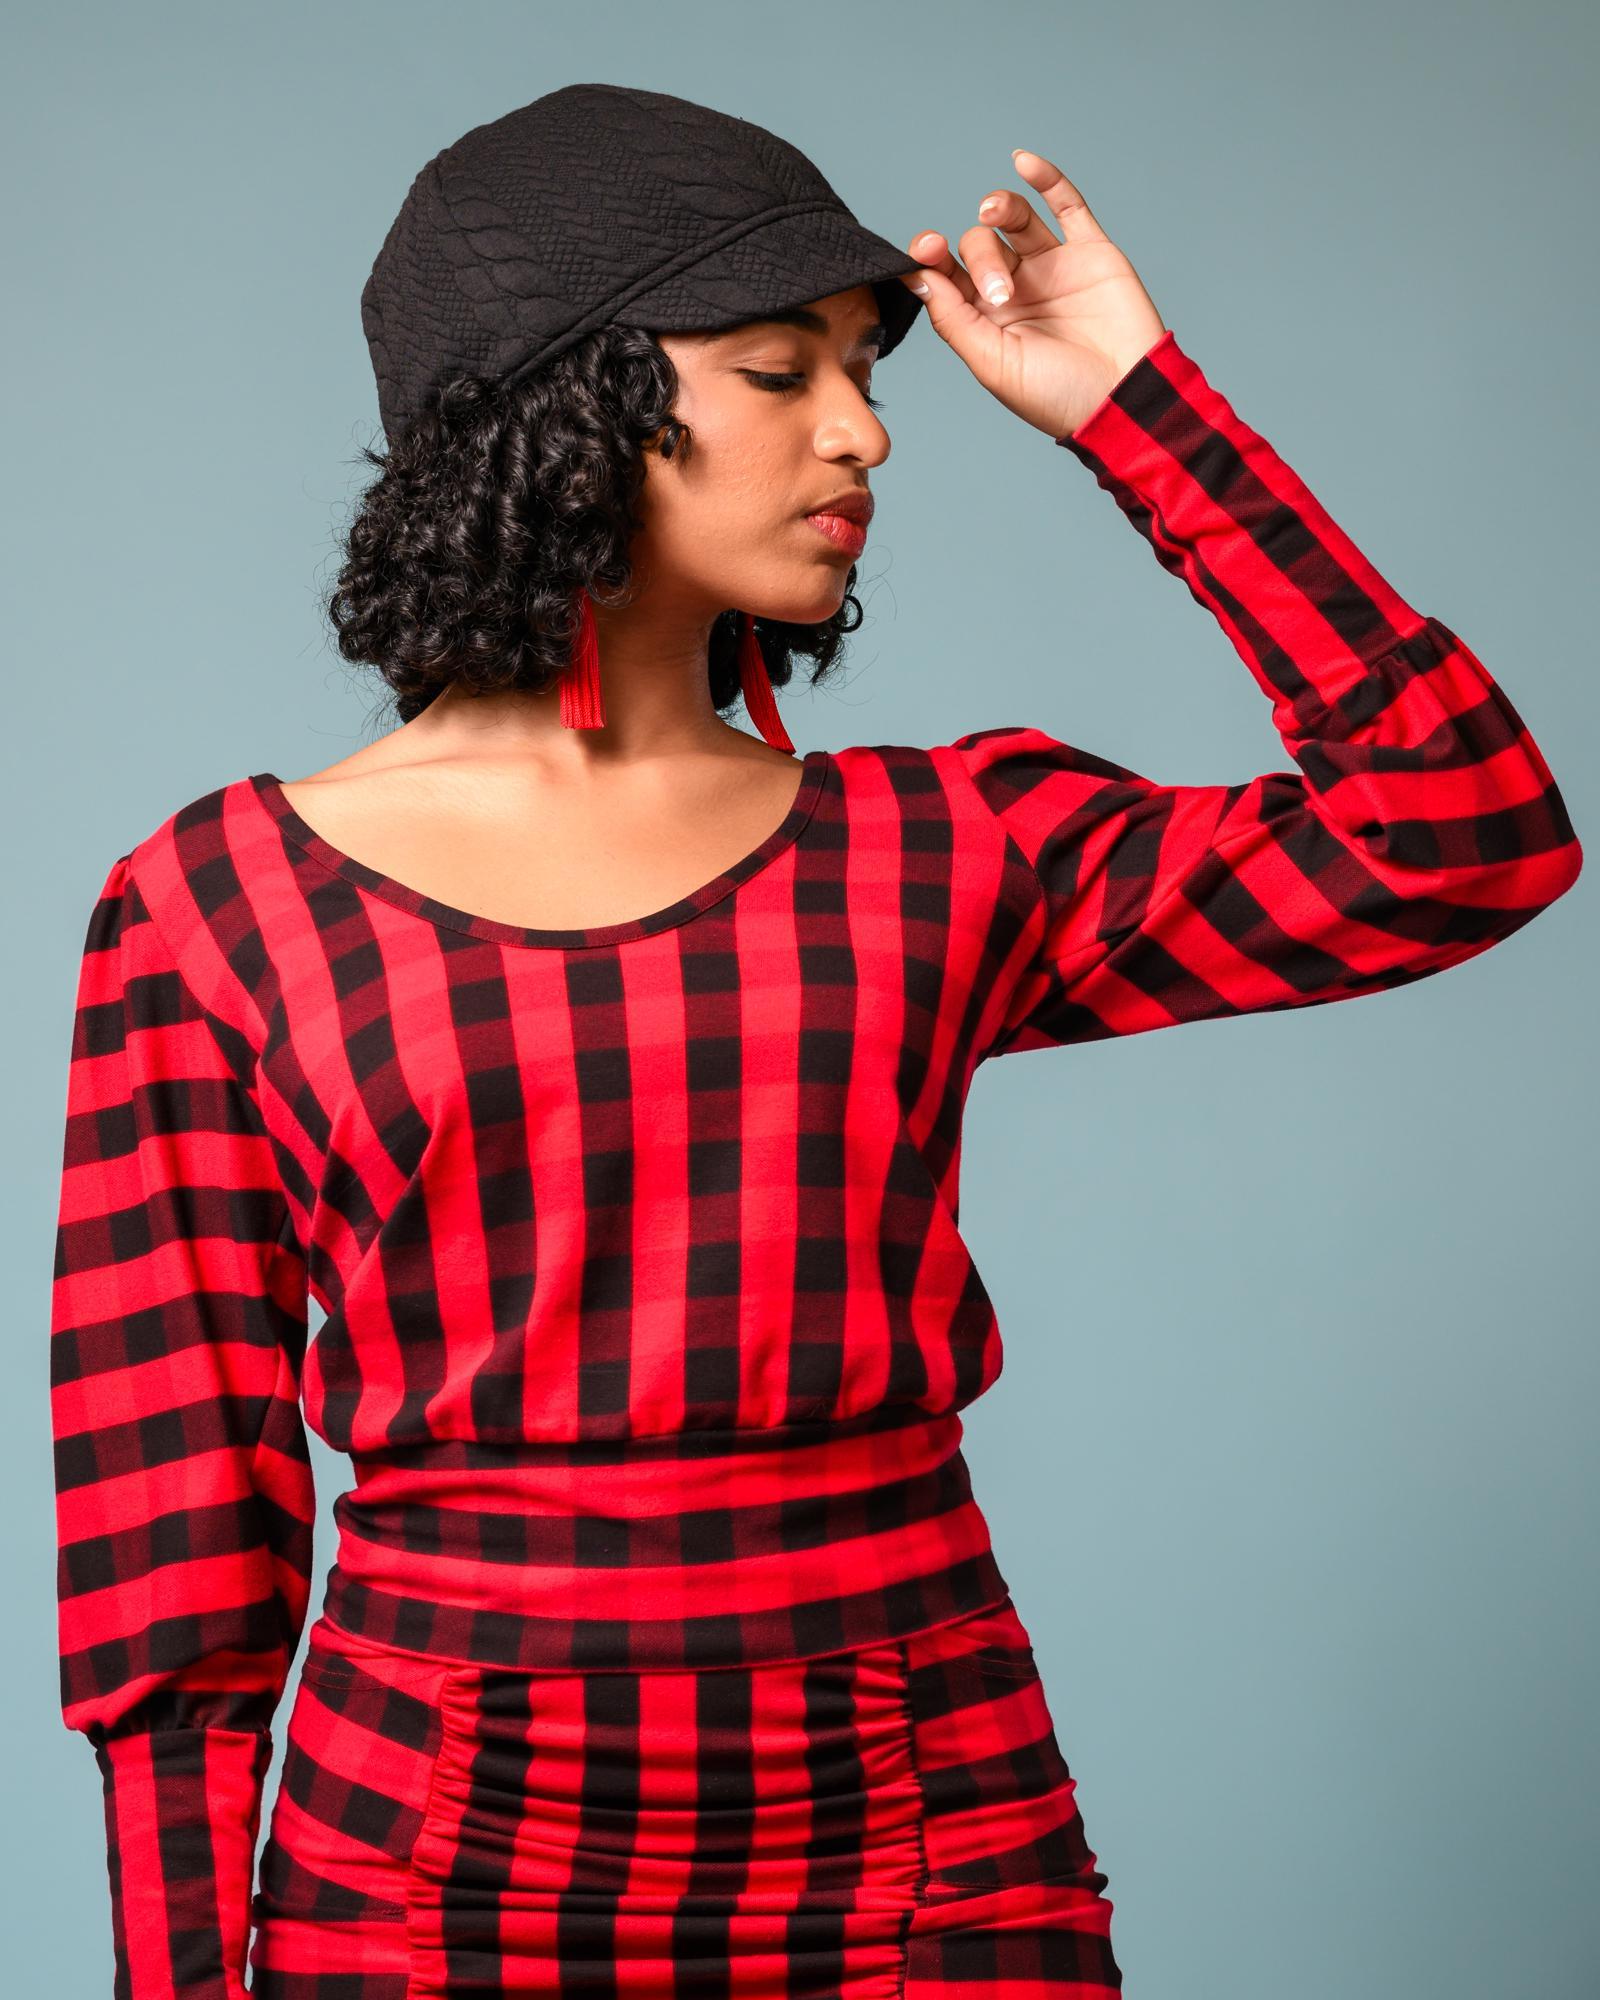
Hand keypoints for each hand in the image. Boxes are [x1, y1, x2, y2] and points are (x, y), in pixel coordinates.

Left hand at [896, 149, 1167, 439]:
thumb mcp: (993, 364)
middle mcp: (1015, 289)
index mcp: (985, 320)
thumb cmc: (1058, 396)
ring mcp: (1052, 267)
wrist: (1123, 399)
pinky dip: (1046, 179)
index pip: (947, 276)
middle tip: (1000, 293)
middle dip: (981, 260)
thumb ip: (954, 320)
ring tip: (993, 210)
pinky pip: (1067, 205)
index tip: (925, 250)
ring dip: (999, 207)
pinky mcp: (1090, 252)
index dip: (930, 258)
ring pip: (1014, 220)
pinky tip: (1023, 162)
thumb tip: (917, 278)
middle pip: (978, 246)